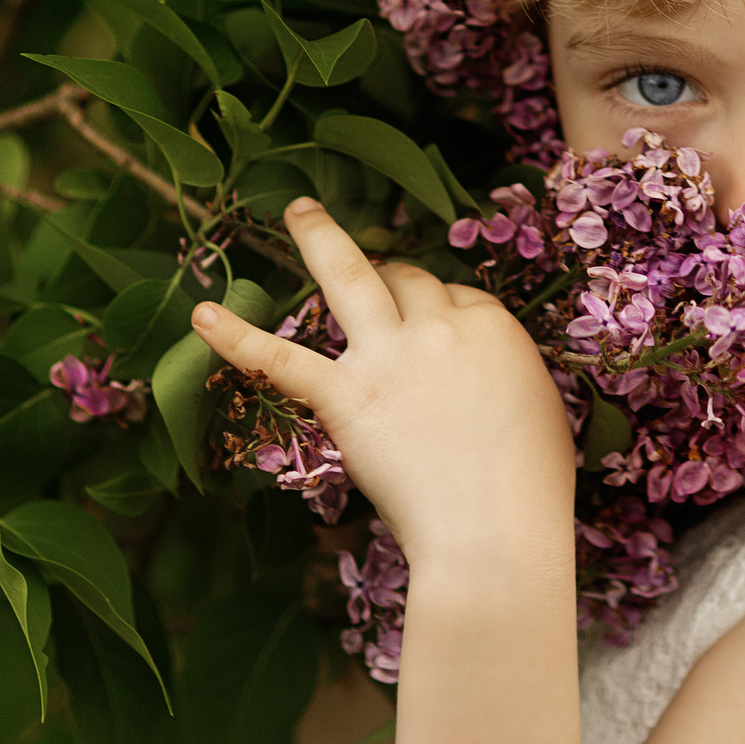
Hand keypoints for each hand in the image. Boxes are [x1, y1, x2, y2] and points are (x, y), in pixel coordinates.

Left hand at [191, 198, 575, 567]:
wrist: (495, 532)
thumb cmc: (531, 486)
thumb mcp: (540, 409)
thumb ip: (506, 375)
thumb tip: (486, 378)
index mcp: (493, 326)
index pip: (457, 295)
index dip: (442, 309)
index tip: (435, 329)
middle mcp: (440, 326)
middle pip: (408, 278)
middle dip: (391, 274)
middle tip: (376, 275)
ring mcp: (388, 357)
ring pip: (348, 275)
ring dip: (320, 237)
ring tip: (299, 211)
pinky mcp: (345, 397)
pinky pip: (281, 359)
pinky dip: (237, 336)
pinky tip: (204, 315)